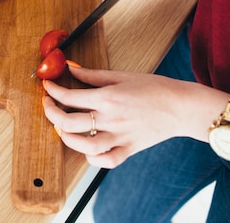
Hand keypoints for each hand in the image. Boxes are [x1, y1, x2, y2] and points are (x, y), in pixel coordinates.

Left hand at [42, 65, 223, 167]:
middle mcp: (111, 118)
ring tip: (63, 129)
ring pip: (84, 145)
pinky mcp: (129, 149)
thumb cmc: (155, 88)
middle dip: (51, 113)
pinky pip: (107, 160)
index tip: (47, 87)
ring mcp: (120, 136)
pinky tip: (88, 148)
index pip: (69, 96)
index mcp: (108, 97)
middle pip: (69, 122)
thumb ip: (93, 75)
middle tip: (49, 106)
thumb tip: (71, 68)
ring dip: (67, 138)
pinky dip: (93, 158)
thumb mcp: (121, 75)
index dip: (52, 91)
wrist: (182, 106)